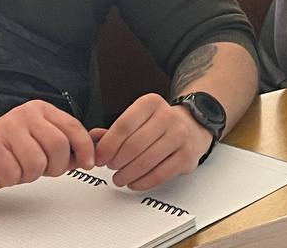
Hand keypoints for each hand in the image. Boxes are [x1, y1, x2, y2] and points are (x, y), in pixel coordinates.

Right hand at [0, 100, 94, 187]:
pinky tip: (4, 170)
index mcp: (40, 109)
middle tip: (42, 170)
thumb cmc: (4, 149)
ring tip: (19, 169)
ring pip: (37, 164)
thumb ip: (68, 143)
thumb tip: (99, 142)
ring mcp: (7, 126)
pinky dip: (11, 180)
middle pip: (58, 147)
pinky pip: (15, 173)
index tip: (88, 163)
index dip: (85, 148)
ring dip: (29, 176)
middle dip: (55, 168)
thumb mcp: (39, 141)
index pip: (73, 127)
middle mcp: (25, 113)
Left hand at [92, 93, 210, 189]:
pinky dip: (142, 182)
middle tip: (110, 168)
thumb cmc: (160, 124)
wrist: (193, 126)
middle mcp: (168, 116)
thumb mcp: (138, 118)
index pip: (124, 126)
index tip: (99, 157)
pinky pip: (159, 175)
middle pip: (133, 146)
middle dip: (116, 162)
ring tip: (120, 177)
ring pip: (145, 162)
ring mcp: (180, 136)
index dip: (108, 146)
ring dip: (126, 175)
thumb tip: (92, 140)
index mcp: (151, 103)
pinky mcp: (187, 156)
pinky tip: (134, 182)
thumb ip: (113, 130)